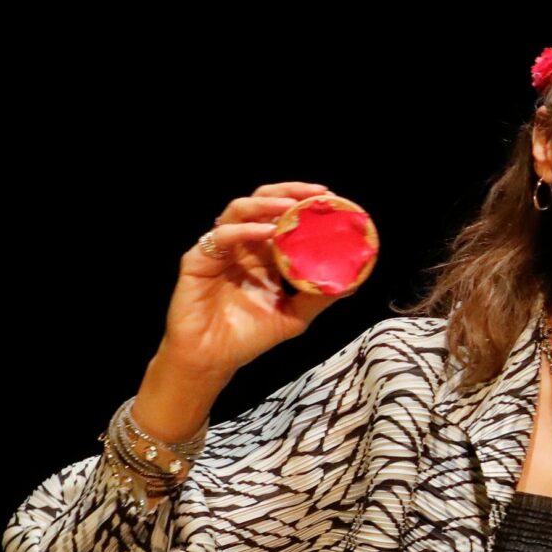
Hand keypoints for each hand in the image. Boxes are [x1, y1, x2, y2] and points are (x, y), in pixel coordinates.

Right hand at [137, 184, 345, 437]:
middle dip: (289, 193)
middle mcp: (243, 246)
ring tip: (290, 208)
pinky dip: (244, 230)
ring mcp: (220, 250)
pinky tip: (264, 231)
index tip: (330, 199)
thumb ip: (319, 296)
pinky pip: (220, 237)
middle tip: (316, 193)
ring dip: (266, 205)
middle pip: (262, 203)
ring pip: (239, 210)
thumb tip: (353, 282)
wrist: (213, 358)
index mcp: (264, 254)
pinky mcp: (198, 260)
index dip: (304, 204)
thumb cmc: (249, 337)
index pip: (283, 217)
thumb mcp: (295, 315)